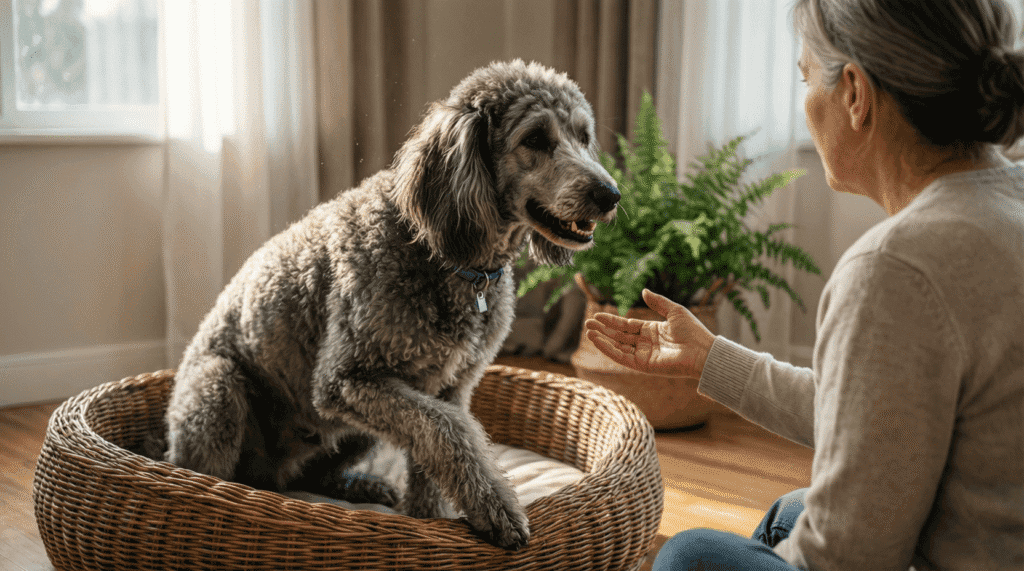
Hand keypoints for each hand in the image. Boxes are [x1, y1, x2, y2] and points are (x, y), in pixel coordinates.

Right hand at [584, 289, 714, 378]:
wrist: (702, 351)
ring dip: (602, 340)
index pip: (627, 326)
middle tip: (587, 323)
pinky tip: (598, 341)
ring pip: (618, 347)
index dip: (612, 321)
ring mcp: (643, 355)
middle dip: (603, 330)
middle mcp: (645, 344)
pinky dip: (608, 350)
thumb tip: (643, 291)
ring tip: (588, 331)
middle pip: (619, 336)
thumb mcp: (674, 310)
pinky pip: (622, 357)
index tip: (598, 315)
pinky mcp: (643, 366)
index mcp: (652, 331)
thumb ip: (657, 302)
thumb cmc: (693, 331)